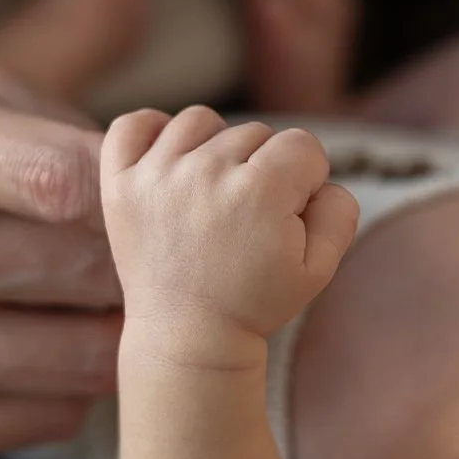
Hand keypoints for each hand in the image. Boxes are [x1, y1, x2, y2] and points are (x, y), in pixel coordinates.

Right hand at [0, 68, 120, 458]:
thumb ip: (60, 118)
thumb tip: (170, 159)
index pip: (72, 183)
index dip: (139, 199)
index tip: (156, 201)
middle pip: (88, 273)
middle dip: (141, 266)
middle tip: (155, 258)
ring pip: (85, 360)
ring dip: (117, 333)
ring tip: (107, 305)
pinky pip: (50, 420)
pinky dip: (74, 388)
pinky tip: (54, 350)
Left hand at [101, 106, 357, 360]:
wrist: (187, 337)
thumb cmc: (256, 302)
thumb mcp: (319, 269)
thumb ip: (338, 212)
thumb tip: (322, 179)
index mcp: (260, 192)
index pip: (302, 145)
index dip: (306, 179)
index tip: (289, 212)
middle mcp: (206, 173)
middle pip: (254, 132)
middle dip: (262, 168)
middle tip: (248, 217)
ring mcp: (157, 176)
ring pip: (201, 121)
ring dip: (214, 148)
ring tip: (213, 192)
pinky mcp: (120, 184)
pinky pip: (132, 125)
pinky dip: (151, 132)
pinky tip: (170, 161)